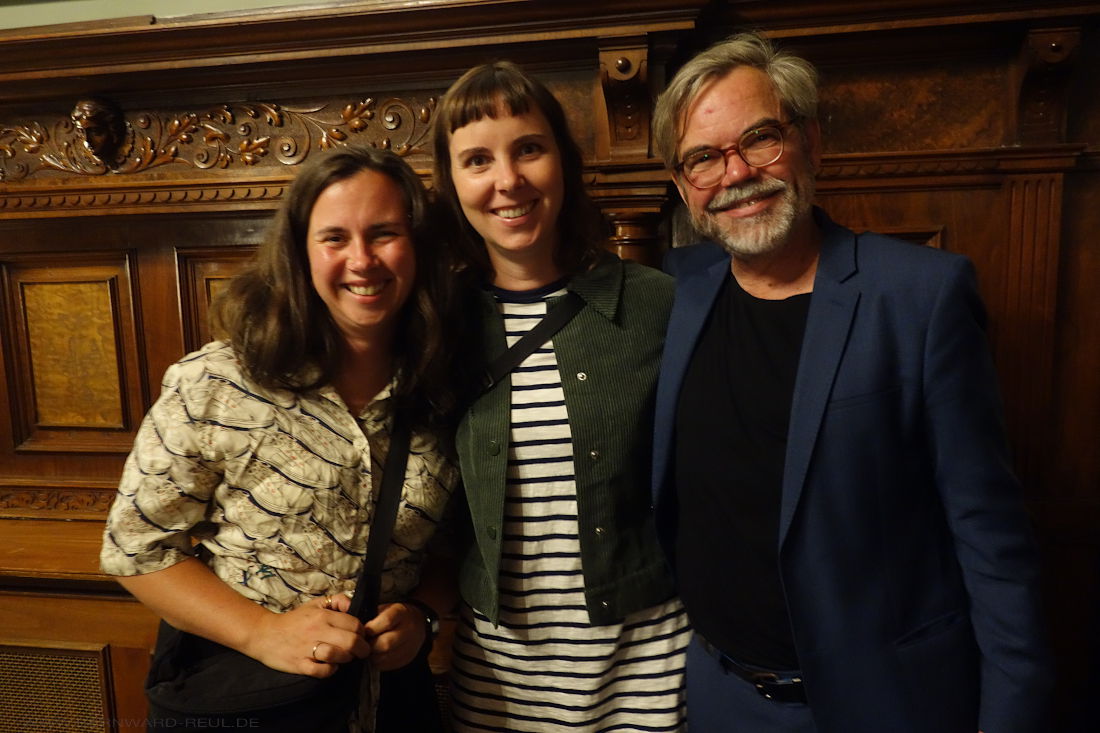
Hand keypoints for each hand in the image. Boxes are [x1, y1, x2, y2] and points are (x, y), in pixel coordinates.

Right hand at [244, 594, 370, 677]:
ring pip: (339, 656)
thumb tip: (353, 604)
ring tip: (345, 658)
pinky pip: (322, 671)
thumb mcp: (315, 604)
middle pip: (351, 641)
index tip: (362, 637)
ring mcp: (307, 648)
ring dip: (346, 659)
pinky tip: (330, 666)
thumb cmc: (294, 620)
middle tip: (361, 652)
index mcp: (323, 615)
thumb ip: (337, 601)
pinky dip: (330, 670)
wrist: (264, 634)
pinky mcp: (299, 664)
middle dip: (362, 649)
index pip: (355, 624)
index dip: (363, 632)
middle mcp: (317, 630)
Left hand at [363, 601, 428, 670]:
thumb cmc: (394, 616)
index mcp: (401, 613)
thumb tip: (348, 612)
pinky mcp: (407, 658)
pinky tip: (376, 655)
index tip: (364, 630)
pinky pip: (388, 665)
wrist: (416, 623)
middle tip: (363, 644)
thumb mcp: (384, 608)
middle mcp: (409, 629)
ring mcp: (410, 645)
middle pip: (386, 643)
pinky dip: (378, 662)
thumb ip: (368, 612)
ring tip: (368, 650)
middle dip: (370, 646)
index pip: (386, 621)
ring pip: (386, 657)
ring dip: (373, 656)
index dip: (371, 628)